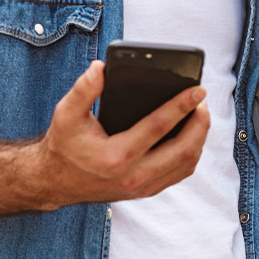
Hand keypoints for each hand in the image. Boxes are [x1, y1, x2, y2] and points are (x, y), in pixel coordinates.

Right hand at [37, 60, 210, 206]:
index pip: (159, 128)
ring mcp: (142, 187)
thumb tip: (100, 68)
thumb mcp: (66, 113)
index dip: (181, 106)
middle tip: (203, 100)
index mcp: (116, 157)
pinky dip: (191, 152)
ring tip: (200, 113)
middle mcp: (133, 176)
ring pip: (186, 164)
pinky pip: (180, 173)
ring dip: (199, 137)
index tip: (198, 89)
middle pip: (183, 150)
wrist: (55, 182)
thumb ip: (83, 89)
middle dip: (200, 123)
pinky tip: (191, 133)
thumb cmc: (64, 144)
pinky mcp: (147, 191)